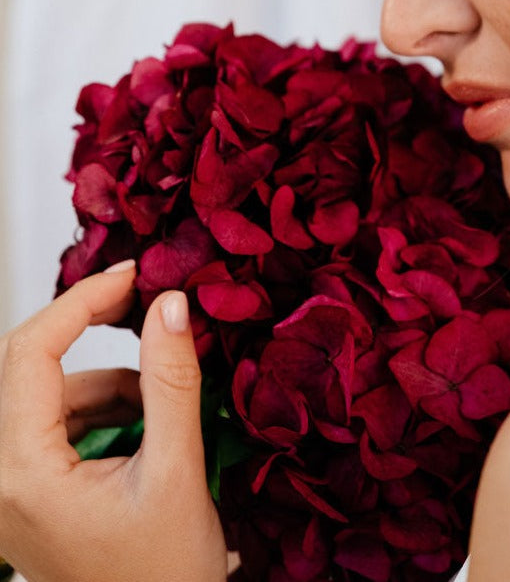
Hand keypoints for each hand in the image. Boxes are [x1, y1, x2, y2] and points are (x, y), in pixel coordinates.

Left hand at [0, 264, 226, 581]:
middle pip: (31, 364)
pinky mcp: (31, 491)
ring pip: (49, 391)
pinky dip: (104, 405)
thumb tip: (169, 306)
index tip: (133, 275)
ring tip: (163, 393)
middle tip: (147, 301)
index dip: (81, 301)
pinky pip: (58, 420)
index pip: (31, 353)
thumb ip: (171, 383)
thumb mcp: (175, 471)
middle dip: (90, 327)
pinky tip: (146, 420)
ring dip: (108, 376)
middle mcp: (0, 478)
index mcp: (21, 473)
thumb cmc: (162, 577)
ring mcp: (11, 487)